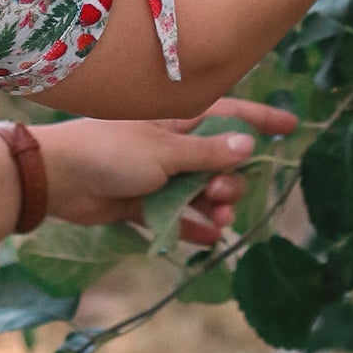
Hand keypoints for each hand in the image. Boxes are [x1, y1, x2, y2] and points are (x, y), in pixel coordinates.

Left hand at [38, 98, 297, 245]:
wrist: (60, 179)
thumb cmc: (111, 151)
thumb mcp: (164, 151)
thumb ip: (207, 153)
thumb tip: (248, 144)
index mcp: (178, 119)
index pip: (229, 114)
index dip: (261, 120)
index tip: (292, 127)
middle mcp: (173, 144)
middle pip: (221, 162)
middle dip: (231, 181)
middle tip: (219, 194)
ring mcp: (160, 174)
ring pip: (202, 192)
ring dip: (215, 206)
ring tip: (215, 219)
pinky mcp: (146, 202)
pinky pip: (179, 216)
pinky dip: (193, 226)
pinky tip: (206, 238)